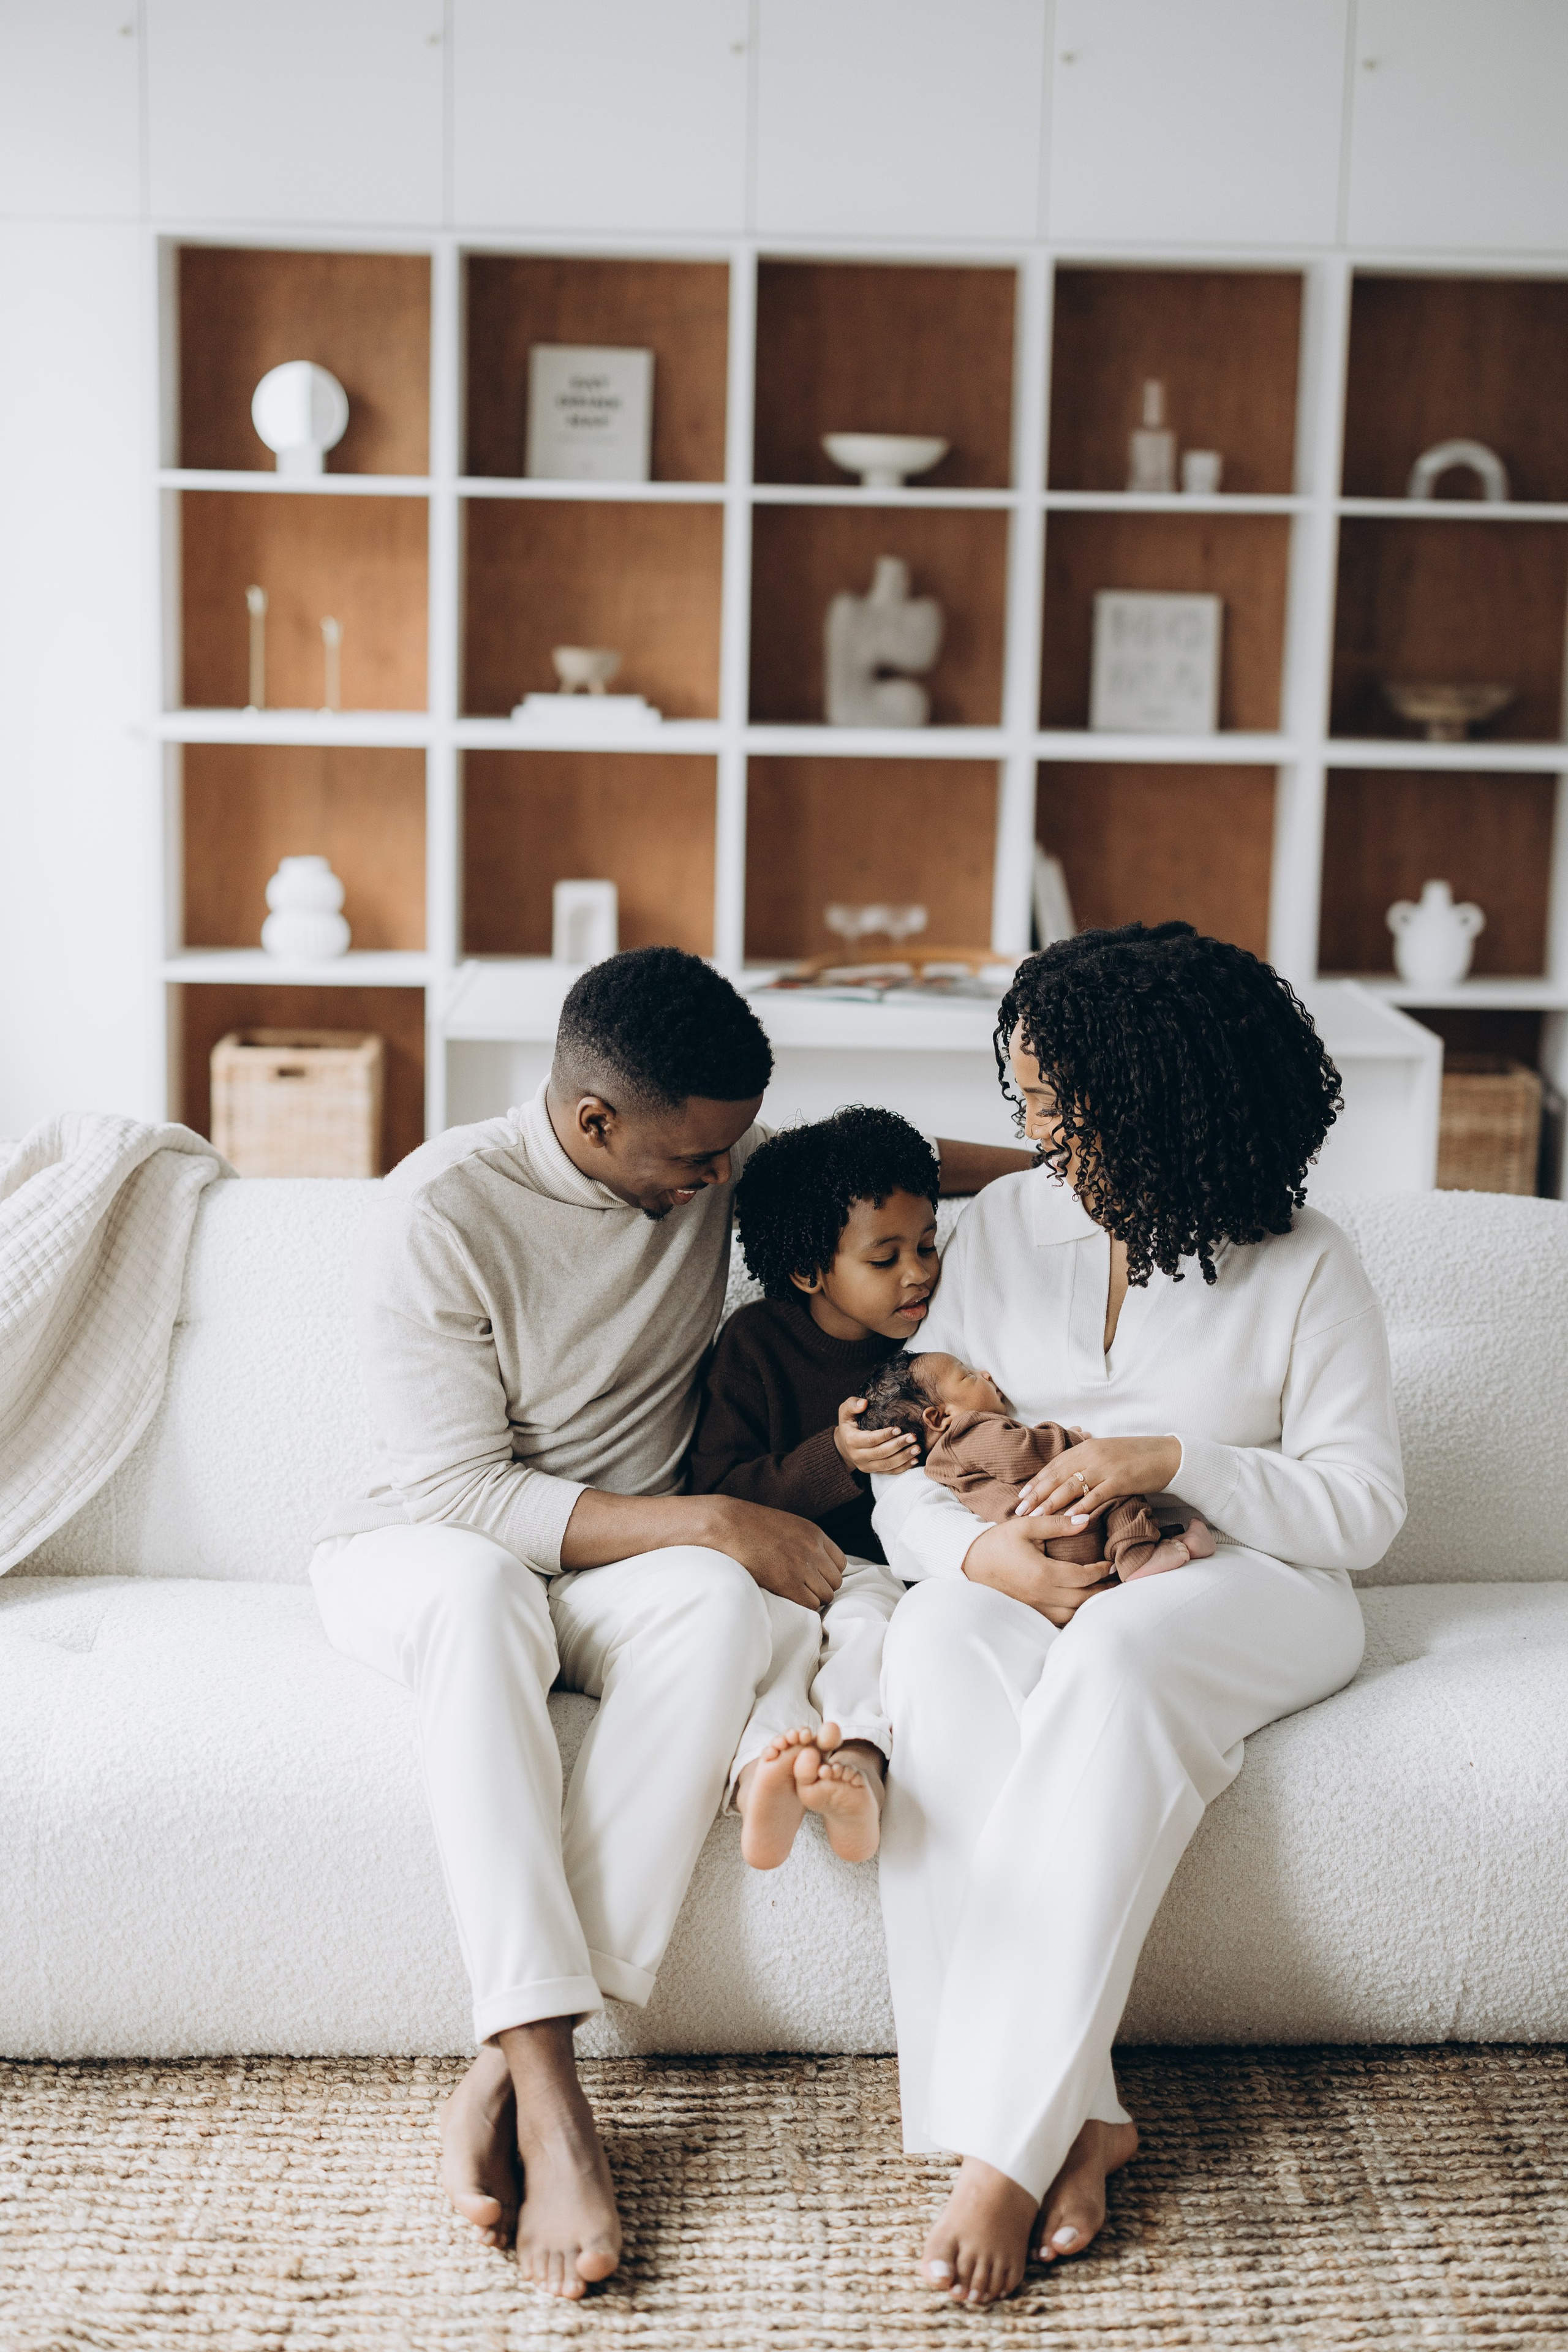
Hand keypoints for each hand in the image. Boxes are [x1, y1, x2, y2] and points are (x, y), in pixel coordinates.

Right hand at [696, 1494, 845, 1610]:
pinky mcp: (787, 1582)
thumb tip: (813, 1563)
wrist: (727, 1525)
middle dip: (821, 1588)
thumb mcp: (787, 1525)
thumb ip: (804, 1542)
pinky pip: (810, 1605)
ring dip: (812, 1599)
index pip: (840, 1563)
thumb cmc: (750, 1526)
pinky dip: (802, 1607)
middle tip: (803, 1589)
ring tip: (794, 1595)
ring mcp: (801, 1566)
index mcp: (814, 1533)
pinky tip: (788, 1600)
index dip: (827, 1574)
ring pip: (825, 1596)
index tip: (814, 1578)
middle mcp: (812, 1549)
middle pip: (835, 1581)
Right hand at [833, 1396, 920, 1477]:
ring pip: (887, 1465)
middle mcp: (858, 1456)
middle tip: (913, 1437)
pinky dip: (903, 1467)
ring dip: (904, 1457)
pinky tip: (914, 1459)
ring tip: (917, 1448)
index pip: (870, 1439)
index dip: (885, 1435)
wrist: (843, 1445)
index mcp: (851, 1441)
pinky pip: (890, 1472)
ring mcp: (866, 1466)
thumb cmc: (849, 1424)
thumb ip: (852, 1404)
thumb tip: (864, 1403)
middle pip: (881, 1453)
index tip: (899, 1428)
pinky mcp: (873, 1472)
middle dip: (899, 1445)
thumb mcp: (845, 1411)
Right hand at [963, 1519, 1116, 1625]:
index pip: (1084, 1577)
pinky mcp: (1030, 1613)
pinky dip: (1074, 1614)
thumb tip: (1086, 1520)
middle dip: (1103, 1590)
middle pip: (1084, 1600)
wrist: (969, 1563)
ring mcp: (1036, 1607)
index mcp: (1043, 1573)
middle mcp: (1042, 1595)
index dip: (1101, 1571)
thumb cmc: (997, 1542)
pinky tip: (1080, 1604)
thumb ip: (1057, 1524)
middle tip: (1116, 1581)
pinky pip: (1059, 1620)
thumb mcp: (1025, 1526)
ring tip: (1103, 1593)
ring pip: (1074, 1614)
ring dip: (1091, 1605)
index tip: (1110, 1563)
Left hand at [1015, 1434, 1181, 1525]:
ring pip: (1071, 1487)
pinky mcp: (1120, 1480)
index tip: (1021, 1496)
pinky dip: (1081, 1508)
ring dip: (1051, 1503)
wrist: (1167, 1455)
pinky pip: (1095, 1496)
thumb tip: (1068, 1477)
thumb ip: (1087, 1462)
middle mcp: (1091, 1454)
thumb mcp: (1106, 1453)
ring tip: (1036, 1517)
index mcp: (1086, 1447)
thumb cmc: (1136, 1457)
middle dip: (1036, 1495)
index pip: (1053, 1465)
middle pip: (1056, 1477)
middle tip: (1020, 1511)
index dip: (1036, 1481)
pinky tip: (1069, 1519)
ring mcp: (1105, 1467)